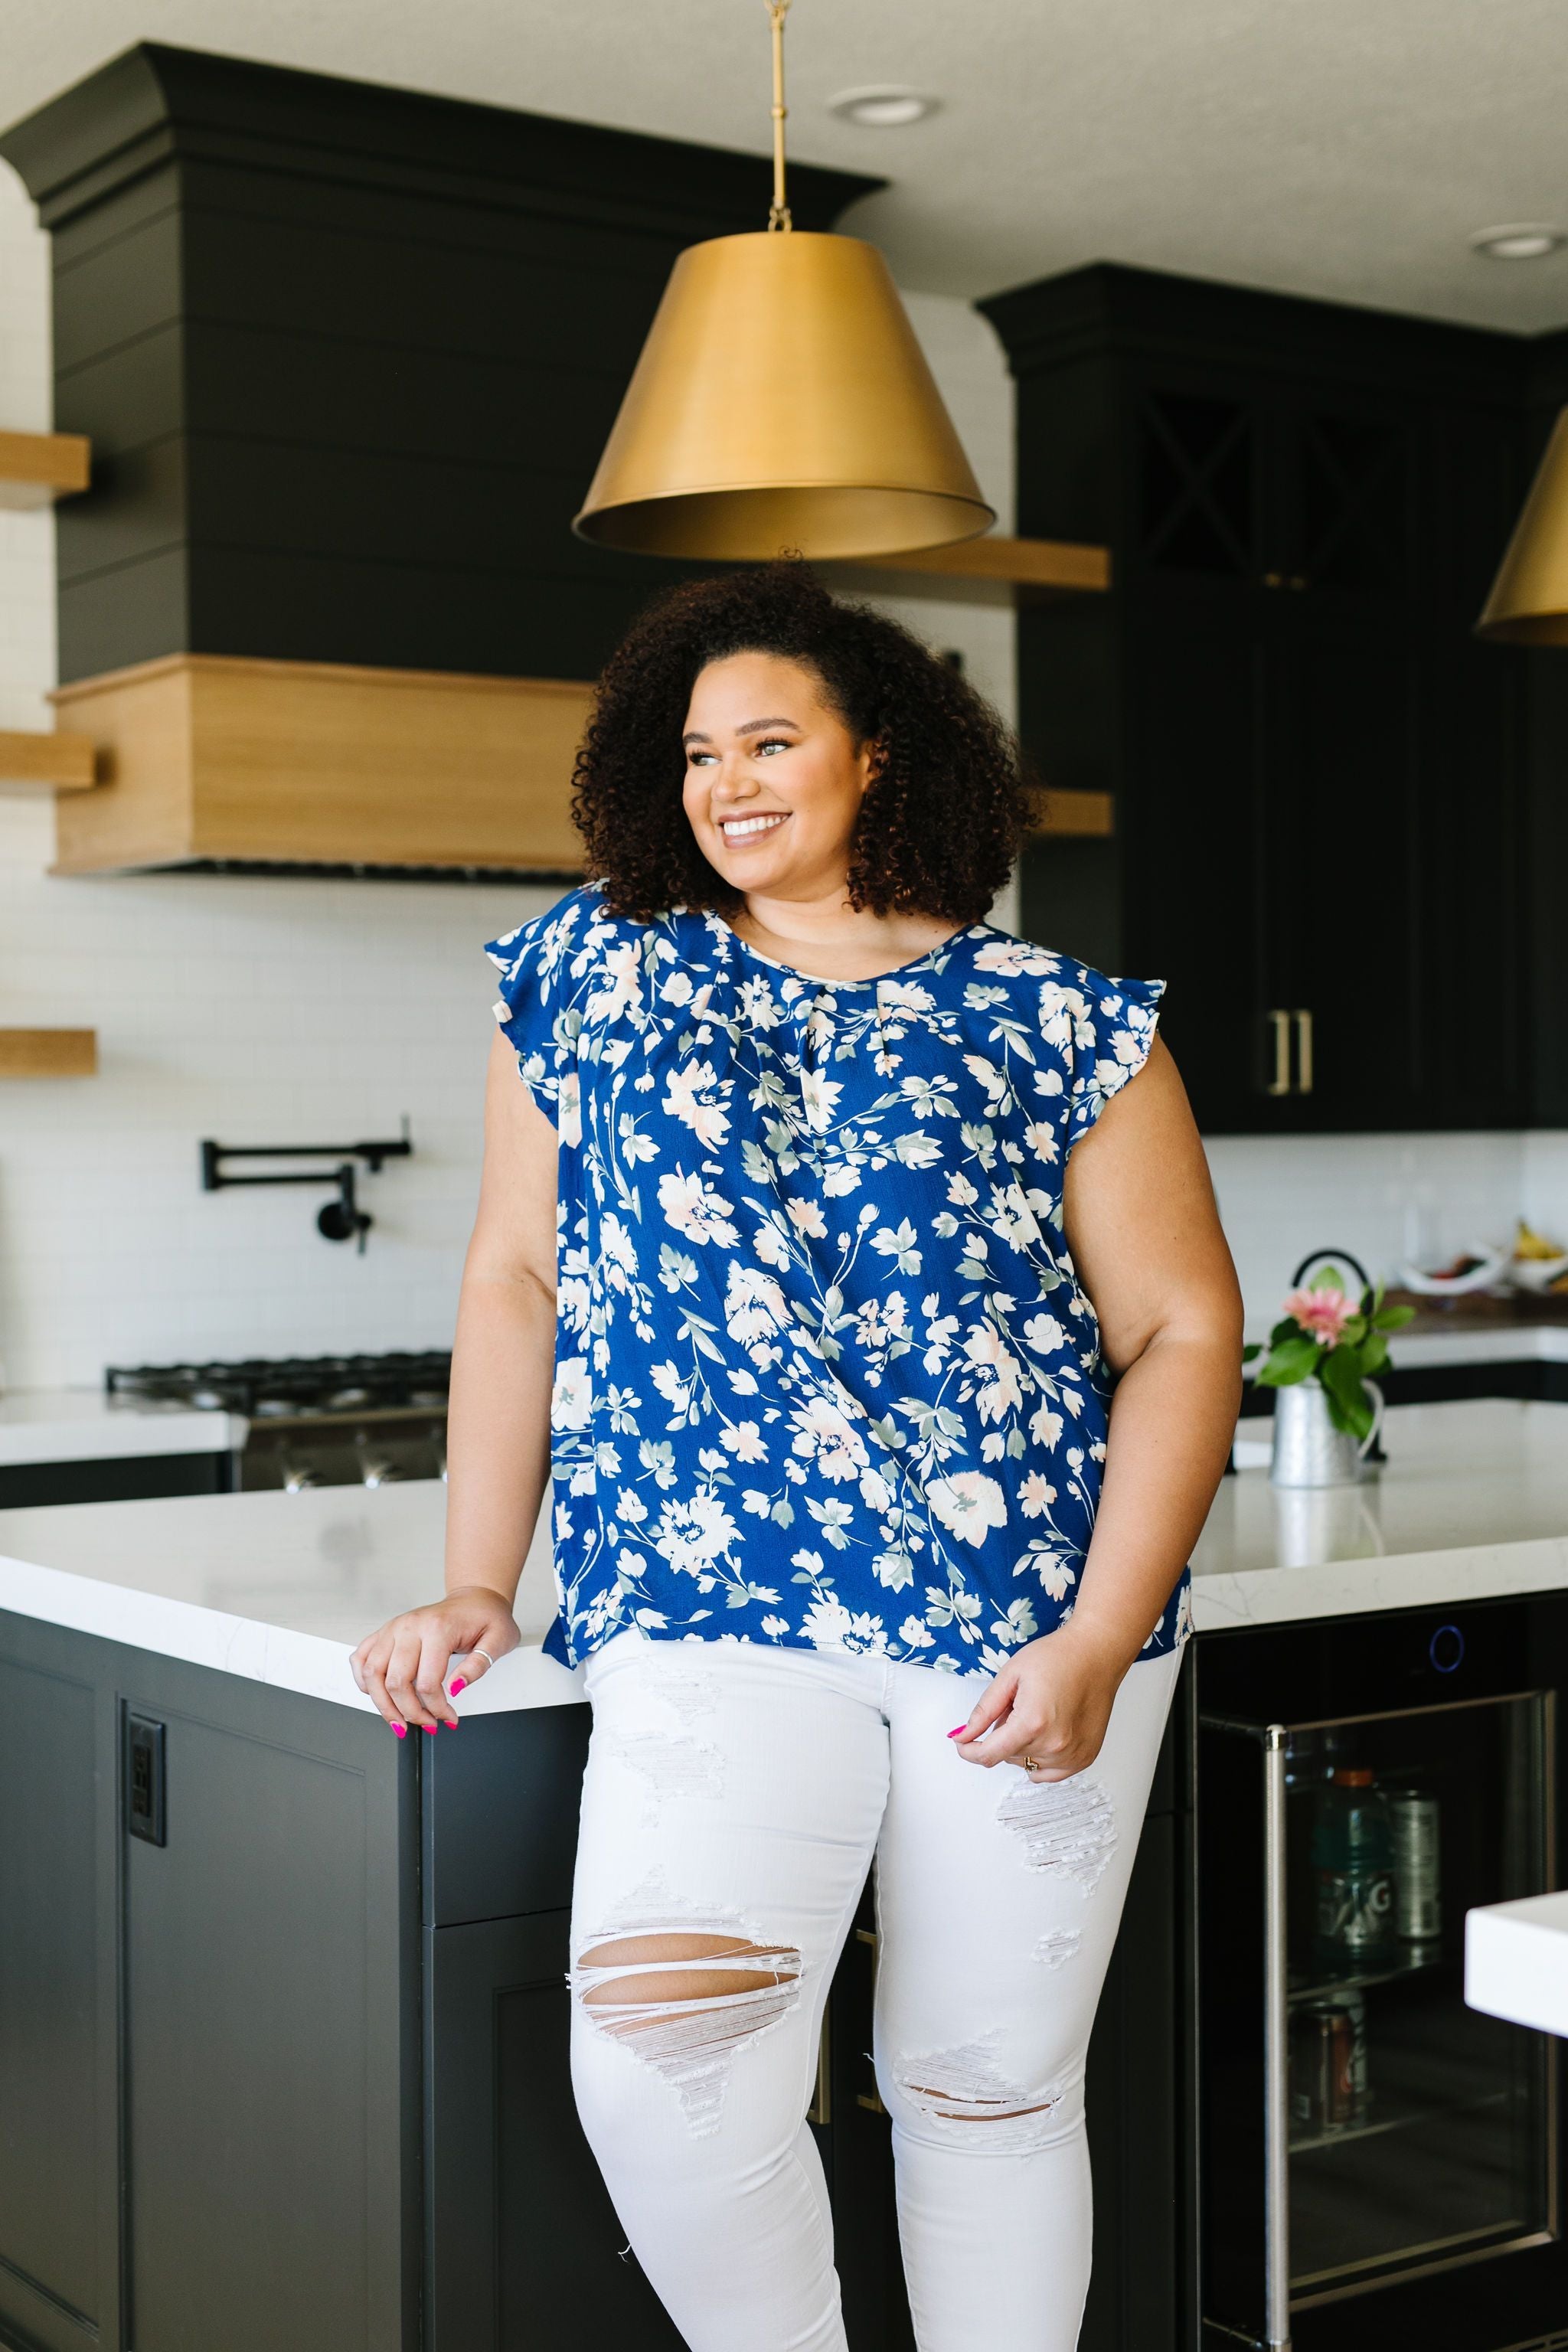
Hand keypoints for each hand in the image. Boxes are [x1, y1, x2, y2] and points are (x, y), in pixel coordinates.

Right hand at [350, 1586, 520, 1734]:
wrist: (474, 1599)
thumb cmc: (485, 1617)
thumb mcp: (499, 1640)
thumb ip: (478, 1666)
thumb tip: (456, 1688)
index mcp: (437, 1628)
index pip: (427, 1682)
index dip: (437, 1708)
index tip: (448, 1717)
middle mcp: (410, 1626)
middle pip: (395, 1682)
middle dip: (410, 1712)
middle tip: (427, 1723)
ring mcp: (393, 1628)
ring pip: (372, 1674)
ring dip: (383, 1705)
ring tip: (399, 1720)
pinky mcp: (385, 1632)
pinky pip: (361, 1658)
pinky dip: (363, 1681)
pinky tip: (377, 1694)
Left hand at [950, 1620, 1130, 1780]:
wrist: (1097, 1653)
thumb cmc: (1057, 1657)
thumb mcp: (1010, 1675)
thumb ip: (984, 1710)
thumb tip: (963, 1735)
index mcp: (1033, 1723)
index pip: (989, 1755)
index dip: (969, 1751)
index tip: (963, 1744)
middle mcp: (1054, 1745)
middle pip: (1007, 1756)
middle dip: (1001, 1734)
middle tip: (1015, 1705)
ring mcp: (1072, 1755)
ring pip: (1026, 1764)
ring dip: (1021, 1745)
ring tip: (1036, 1713)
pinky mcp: (1085, 1758)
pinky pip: (1048, 1773)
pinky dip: (1039, 1758)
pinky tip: (1045, 1734)